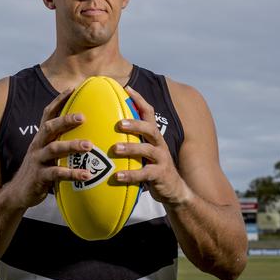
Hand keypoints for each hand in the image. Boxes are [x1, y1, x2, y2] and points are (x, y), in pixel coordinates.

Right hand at [7, 89, 92, 208]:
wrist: (18, 193)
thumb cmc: (40, 170)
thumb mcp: (48, 153)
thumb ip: (61, 142)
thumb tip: (87, 131)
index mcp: (41, 138)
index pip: (48, 114)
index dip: (58, 101)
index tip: (72, 89)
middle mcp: (37, 146)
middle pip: (50, 128)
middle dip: (65, 120)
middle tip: (83, 117)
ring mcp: (37, 161)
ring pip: (54, 149)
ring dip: (72, 146)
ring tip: (89, 146)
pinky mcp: (39, 178)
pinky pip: (56, 174)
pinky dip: (72, 173)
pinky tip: (86, 175)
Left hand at [113, 86, 189, 205]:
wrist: (174, 190)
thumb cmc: (152, 167)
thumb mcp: (144, 151)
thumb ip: (132, 139)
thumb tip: (106, 127)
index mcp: (154, 136)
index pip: (149, 113)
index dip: (139, 100)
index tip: (127, 88)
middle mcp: (159, 144)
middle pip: (150, 129)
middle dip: (135, 124)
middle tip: (119, 123)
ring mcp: (161, 159)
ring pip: (148, 150)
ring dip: (131, 148)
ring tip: (115, 149)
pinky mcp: (160, 175)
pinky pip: (145, 174)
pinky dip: (131, 175)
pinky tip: (117, 176)